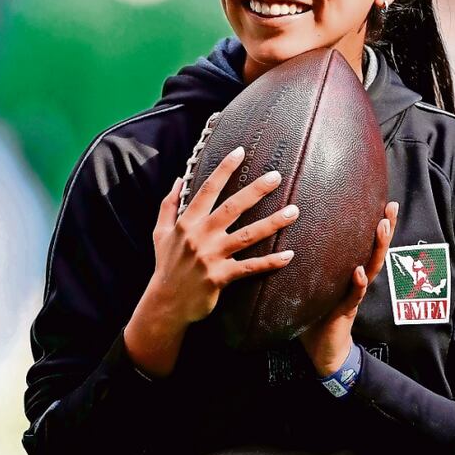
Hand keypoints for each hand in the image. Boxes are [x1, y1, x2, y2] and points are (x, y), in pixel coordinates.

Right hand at [147, 146, 301, 325]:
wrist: (165, 303)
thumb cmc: (165, 265)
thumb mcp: (160, 232)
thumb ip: (169, 204)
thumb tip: (179, 179)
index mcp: (187, 222)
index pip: (207, 190)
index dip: (224, 169)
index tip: (240, 152)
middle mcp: (200, 236)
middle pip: (233, 207)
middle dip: (256, 190)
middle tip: (276, 176)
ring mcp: (211, 257)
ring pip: (247, 235)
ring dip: (273, 223)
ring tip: (294, 211)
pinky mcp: (221, 277)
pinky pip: (250, 267)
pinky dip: (270, 262)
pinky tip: (289, 255)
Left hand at [299, 201, 398, 376]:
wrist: (322, 348)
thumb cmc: (316, 313)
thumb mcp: (313, 283)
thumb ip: (309, 263)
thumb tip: (287, 233)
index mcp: (348, 271)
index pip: (364, 243)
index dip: (375, 223)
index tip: (384, 201)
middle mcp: (356, 279)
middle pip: (375, 249)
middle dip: (385, 228)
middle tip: (391, 207)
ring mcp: (354, 294)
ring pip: (371, 267)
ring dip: (377, 248)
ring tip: (382, 227)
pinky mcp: (346, 310)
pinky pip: (354, 295)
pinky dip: (357, 283)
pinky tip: (359, 271)